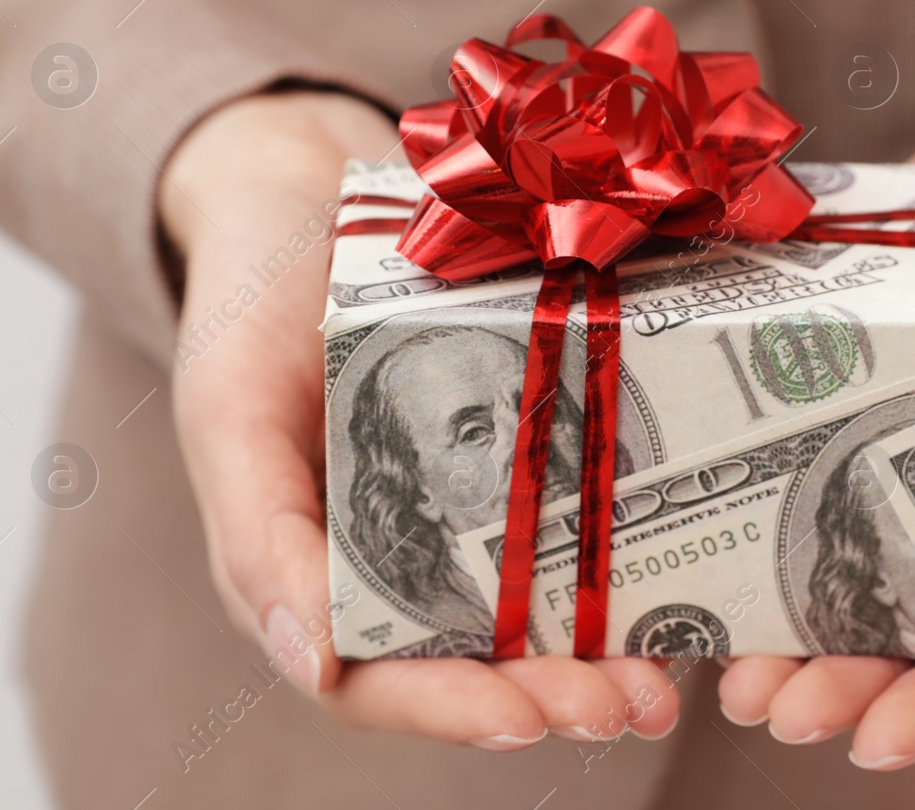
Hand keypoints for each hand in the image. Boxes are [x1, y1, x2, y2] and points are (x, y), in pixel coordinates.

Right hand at [159, 92, 680, 748]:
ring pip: (531, 612)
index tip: (527, 718)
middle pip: (472, 661)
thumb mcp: (230, 409)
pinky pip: (568, 523)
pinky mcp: (515, 455)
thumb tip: (313, 663)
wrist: (305, 195)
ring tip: (669, 676)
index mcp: (310, 570)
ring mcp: (459, 509)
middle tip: (632, 705)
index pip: (376, 677)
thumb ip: (258, 533)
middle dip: (551, 693)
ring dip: (600, 653)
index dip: (449, 708)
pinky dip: (621, 563)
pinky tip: (684, 582)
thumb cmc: (249, 304)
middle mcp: (392, 557)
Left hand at [717, 67, 914, 767]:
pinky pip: (809, 513)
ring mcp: (908, 492)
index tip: (870, 744)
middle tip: (772, 707)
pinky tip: (713, 577)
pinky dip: (767, 556)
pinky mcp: (854, 442)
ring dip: (795, 647)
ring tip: (734, 669)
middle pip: (911, 648)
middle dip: (843, 690)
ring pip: (851, 599)